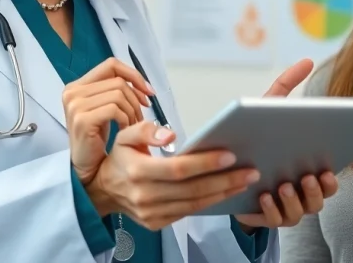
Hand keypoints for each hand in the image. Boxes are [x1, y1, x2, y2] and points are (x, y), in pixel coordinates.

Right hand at [63, 58, 155, 184]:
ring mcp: (75, 105)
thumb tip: (146, 88)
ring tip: (131, 125)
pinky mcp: (82, 119)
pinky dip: (125, 119)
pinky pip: (115, 109)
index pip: (112, 65)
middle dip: (135, 99)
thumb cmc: (96, 138)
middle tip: (138, 117)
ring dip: (132, 111)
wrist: (85, 166)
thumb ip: (118, 92)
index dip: (133, 75)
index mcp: (78, 86)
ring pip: (119, 94)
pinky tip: (124, 130)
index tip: (147, 91)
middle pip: (118, 81)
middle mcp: (73, 92)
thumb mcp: (106, 109)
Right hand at [85, 121, 258, 230]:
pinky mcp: (157, 223)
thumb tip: (170, 136)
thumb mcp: (124, 136)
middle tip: (250, 170)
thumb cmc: (119, 159)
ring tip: (245, 180)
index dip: (206, 163)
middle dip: (225, 180)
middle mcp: (144, 196)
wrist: (102, 191)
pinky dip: (210, 203)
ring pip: (194, 204)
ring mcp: (151, 213)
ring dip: (223, 193)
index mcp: (137, 171)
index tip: (230, 155)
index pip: (179, 169)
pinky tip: (226, 192)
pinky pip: (189, 213)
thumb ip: (146, 130)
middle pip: (193, 189)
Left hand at [234, 58, 339, 229]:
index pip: (330, 177)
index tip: (331, 166)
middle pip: (321, 198)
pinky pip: (274, 219)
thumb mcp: (270, 109)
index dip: (335, 176)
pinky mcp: (264, 216)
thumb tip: (308, 60)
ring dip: (296, 199)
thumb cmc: (256, 138)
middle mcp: (301, 192)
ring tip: (285, 184)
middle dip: (319, 189)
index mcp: (308, 169)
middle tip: (310, 175)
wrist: (224, 168)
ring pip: (301, 211)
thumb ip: (287, 86)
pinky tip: (265, 195)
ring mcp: (285, 207)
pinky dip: (272, 208)